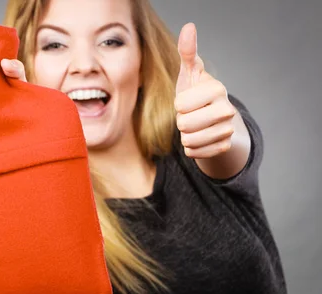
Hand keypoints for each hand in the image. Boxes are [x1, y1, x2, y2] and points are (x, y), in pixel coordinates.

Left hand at [174, 23, 237, 158]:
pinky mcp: (225, 147)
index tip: (188, 100)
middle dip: (181, 121)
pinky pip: (195, 153)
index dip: (178, 104)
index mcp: (217, 89)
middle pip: (185, 125)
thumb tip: (189, 27)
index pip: (181, 105)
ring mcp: (228, 130)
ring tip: (194, 126)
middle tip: (191, 114)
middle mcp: (228, 109)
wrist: (213, 119)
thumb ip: (187, 52)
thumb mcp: (189, 73)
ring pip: (189, 141)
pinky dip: (192, 148)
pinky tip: (199, 138)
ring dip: (185, 136)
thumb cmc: (196, 92)